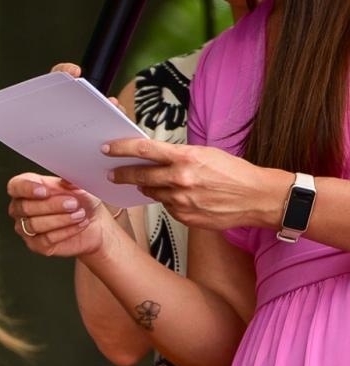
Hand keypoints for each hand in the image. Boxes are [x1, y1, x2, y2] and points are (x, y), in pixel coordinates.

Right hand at [7, 172, 114, 257]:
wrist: (95, 223)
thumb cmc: (82, 201)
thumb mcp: (78, 186)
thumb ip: (70, 181)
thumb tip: (66, 181)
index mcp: (27, 188)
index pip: (16, 186)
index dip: (27, 188)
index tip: (45, 191)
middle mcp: (21, 209)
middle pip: (25, 207)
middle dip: (51, 205)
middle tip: (73, 203)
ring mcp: (26, 228)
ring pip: (34, 225)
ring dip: (61, 219)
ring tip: (79, 214)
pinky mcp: (36, 245)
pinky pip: (45, 239)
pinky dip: (66, 231)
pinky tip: (79, 225)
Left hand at [102, 138, 291, 231]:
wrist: (258, 197)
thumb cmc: (234, 172)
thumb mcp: (206, 154)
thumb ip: (178, 156)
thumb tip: (154, 157)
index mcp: (186, 158)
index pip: (145, 150)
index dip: (122, 149)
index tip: (108, 149)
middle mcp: (181, 179)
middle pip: (140, 176)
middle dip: (123, 174)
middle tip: (112, 173)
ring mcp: (181, 200)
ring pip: (153, 192)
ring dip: (149, 187)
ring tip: (153, 183)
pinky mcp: (185, 217)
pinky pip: (167, 207)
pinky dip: (169, 201)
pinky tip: (182, 197)